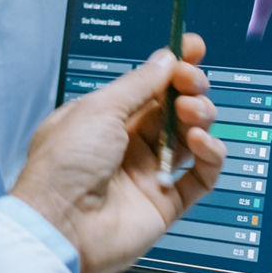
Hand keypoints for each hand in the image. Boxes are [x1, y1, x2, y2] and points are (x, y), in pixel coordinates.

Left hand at [9, 33, 223, 272]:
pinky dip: (210, 155)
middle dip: (189, 89)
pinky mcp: (167, 203)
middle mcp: (128, 142)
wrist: (61, 225)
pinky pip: (202, 176)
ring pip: (191, 137)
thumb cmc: (65, 163)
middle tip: (191, 84)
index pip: (149, 86)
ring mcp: (149, 172)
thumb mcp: (99, 109)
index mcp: (105, 116)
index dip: (174, 66)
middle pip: (174, 108)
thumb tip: (165, 58)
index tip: (195, 47)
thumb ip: (139, 85)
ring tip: (191, 114)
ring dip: (200, 117)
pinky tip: (201, 142)